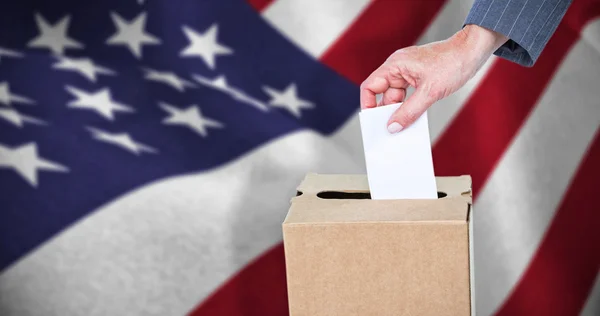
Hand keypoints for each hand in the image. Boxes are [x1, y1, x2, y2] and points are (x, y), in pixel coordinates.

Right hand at [359, 24, 507, 132]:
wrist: (473, 52)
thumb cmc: (453, 62)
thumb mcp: (429, 92)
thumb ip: (409, 112)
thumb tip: (393, 126)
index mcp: (395, 65)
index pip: (370, 86)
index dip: (368, 104)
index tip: (373, 120)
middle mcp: (398, 67)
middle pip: (383, 93)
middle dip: (387, 111)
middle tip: (391, 128)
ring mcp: (408, 72)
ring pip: (396, 96)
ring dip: (400, 110)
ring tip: (405, 124)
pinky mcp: (418, 77)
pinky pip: (408, 95)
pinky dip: (409, 106)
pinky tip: (415, 116)